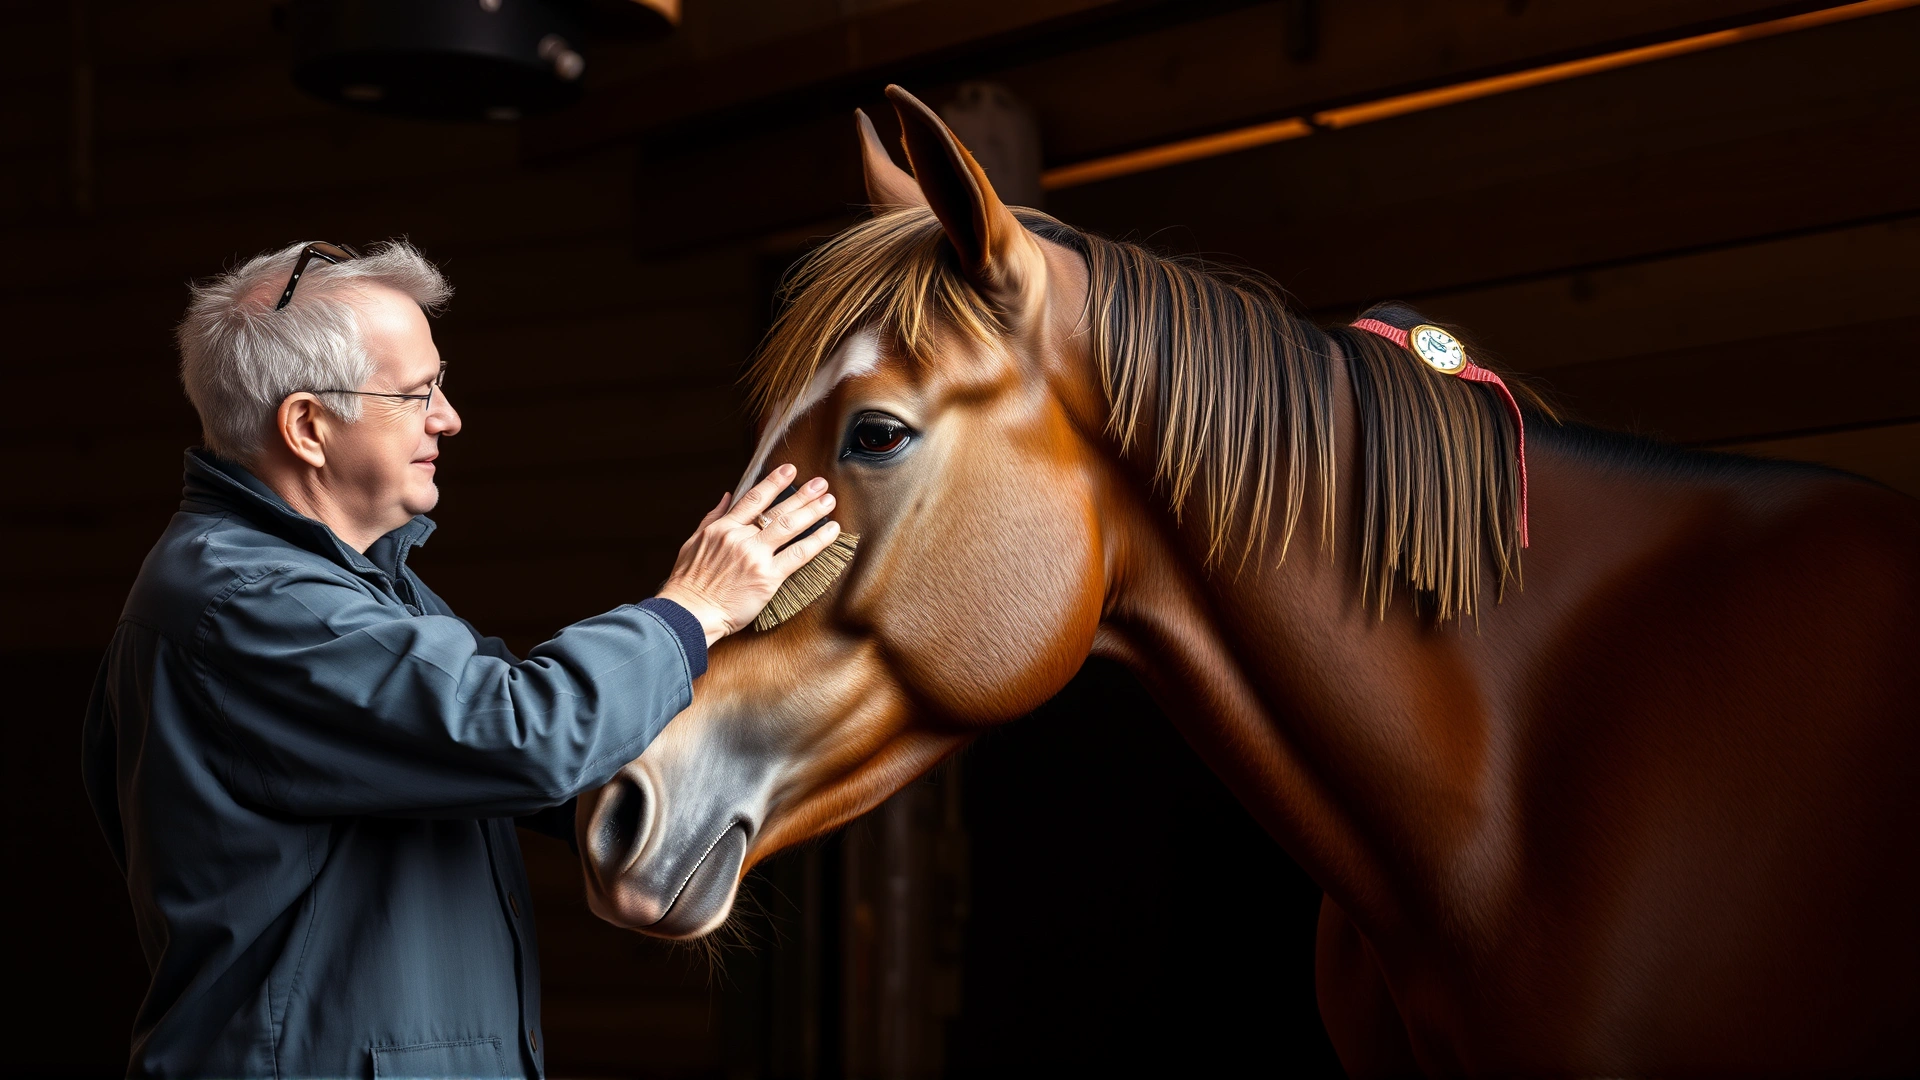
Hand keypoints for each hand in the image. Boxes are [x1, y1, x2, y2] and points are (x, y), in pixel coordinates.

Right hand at [654, 464, 840, 646]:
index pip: (754, 499)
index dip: (774, 482)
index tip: (789, 470)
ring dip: (813, 511)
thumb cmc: (688, 584)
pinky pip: (799, 554)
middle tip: (820, 483)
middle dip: (802, 494)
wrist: (690, 613)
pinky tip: (831, 530)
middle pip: (778, 510)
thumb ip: (712, 518)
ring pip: (791, 527)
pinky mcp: (768, 577)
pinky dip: (818, 540)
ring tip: (829, 500)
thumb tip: (727, 497)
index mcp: (723, 529)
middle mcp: (741, 538)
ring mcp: (756, 557)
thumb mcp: (693, 543)